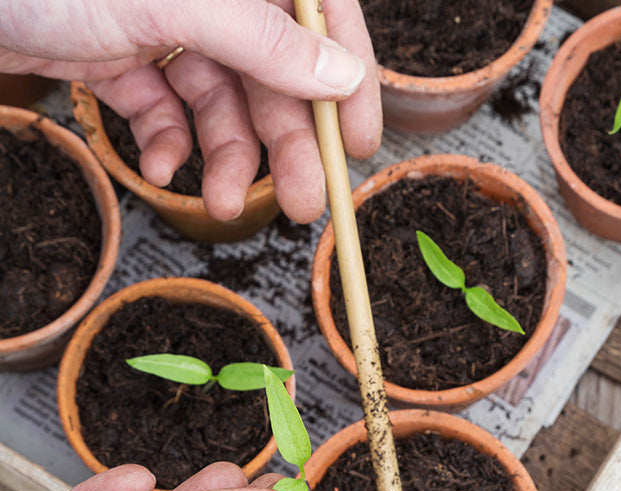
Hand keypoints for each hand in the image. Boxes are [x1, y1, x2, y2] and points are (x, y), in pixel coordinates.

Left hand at [0, 0, 380, 221]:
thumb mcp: (172, 1)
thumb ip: (264, 40)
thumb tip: (343, 75)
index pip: (318, 12)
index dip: (347, 79)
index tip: (358, 143)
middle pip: (273, 73)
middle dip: (286, 145)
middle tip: (303, 206)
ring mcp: (167, 25)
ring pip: (223, 103)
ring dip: (227, 160)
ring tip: (222, 204)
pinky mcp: (127, 58)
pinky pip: (169, 111)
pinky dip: (170, 145)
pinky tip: (161, 168)